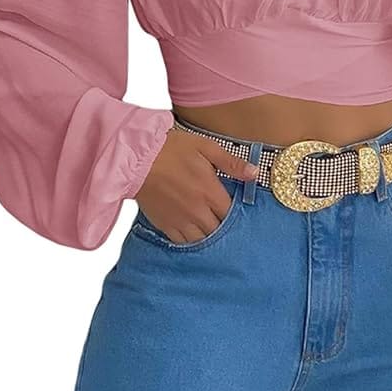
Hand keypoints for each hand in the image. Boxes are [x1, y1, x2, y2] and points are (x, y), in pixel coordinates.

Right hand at [132, 127, 258, 243]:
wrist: (136, 158)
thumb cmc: (171, 149)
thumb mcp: (206, 147)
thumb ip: (232, 163)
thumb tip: (254, 174)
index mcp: (210, 192)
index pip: (232, 214)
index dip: (237, 215)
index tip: (237, 211)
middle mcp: (197, 211)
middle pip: (219, 231)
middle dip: (225, 228)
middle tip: (226, 222)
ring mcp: (180, 220)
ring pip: (203, 240)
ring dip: (210, 236)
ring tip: (212, 230)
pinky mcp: (165, 224)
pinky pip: (183, 242)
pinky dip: (191, 241)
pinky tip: (195, 234)